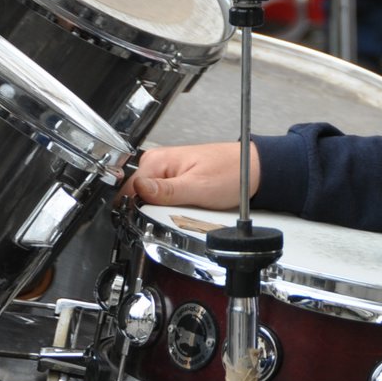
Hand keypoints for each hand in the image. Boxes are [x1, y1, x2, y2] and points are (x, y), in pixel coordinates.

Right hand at [124, 141, 260, 208]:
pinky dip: (171, 208)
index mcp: (157, 160)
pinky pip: (163, 200)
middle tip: (175, 215)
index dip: (136, 210)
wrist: (252, 170)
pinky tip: (186, 207)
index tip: (150, 220)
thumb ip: (166, 191)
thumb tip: (138, 189)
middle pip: (137, 197)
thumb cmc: (232, 172)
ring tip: (185, 209)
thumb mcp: (199, 186)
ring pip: (150, 201)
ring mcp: (165, 172)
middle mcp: (158, 163)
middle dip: (150, 212)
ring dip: (162, 211)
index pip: (129, 191)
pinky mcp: (174, 181)